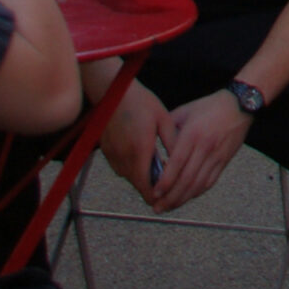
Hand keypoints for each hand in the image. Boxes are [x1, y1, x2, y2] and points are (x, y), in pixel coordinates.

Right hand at [98, 78, 169, 207]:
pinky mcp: (107, 152)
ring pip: (129, 177)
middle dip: (152, 188)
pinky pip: (121, 168)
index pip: (147, 186)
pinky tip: (142, 156)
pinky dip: (132, 168)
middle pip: (138, 185)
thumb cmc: (140, 102)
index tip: (168, 197)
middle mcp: (124, 157)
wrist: (113, 91)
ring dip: (141, 177)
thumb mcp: (163, 119)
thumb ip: (172, 142)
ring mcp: (113, 155)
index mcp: (140, 150)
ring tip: (156, 168)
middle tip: (167, 185)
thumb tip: (182, 161)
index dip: (157, 195)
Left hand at [152, 89, 251, 212]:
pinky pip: (209, 182)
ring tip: (169, 207)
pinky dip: (197, 193)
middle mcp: (205, 147)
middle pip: (187, 179)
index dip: (165, 181)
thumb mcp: (185, 111)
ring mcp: (216, 156)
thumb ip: (168, 128)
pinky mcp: (224, 161)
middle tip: (157, 207)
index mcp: (193, 134)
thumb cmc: (210, 106)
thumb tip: (153, 144)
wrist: (240, 105)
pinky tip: (186, 197)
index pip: (177, 163)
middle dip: (171, 197)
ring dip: (182, 199)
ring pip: (198, 185)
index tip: (155, 193)